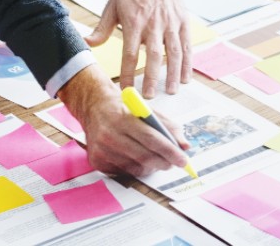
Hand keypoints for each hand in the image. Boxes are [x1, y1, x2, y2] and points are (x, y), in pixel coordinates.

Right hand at [57, 65, 189, 175]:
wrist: (93, 106)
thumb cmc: (123, 107)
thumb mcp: (146, 109)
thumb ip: (168, 126)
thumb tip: (185, 146)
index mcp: (123, 118)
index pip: (151, 139)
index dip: (170, 151)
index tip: (183, 159)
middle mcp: (109, 134)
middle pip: (144, 156)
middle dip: (164, 162)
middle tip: (175, 163)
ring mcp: (101, 149)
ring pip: (135, 168)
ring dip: (152, 167)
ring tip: (157, 159)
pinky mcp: (96, 161)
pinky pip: (124, 172)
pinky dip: (136, 168)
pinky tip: (137, 159)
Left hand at [86, 0, 188, 97]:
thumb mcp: (112, 6)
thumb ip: (102, 29)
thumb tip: (86, 43)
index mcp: (134, 22)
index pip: (130, 53)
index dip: (128, 73)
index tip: (126, 89)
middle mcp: (153, 24)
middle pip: (153, 56)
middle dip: (152, 78)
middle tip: (149, 97)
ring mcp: (170, 23)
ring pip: (173, 53)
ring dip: (172, 74)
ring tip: (170, 91)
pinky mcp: (182, 21)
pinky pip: (186, 45)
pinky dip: (187, 62)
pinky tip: (185, 77)